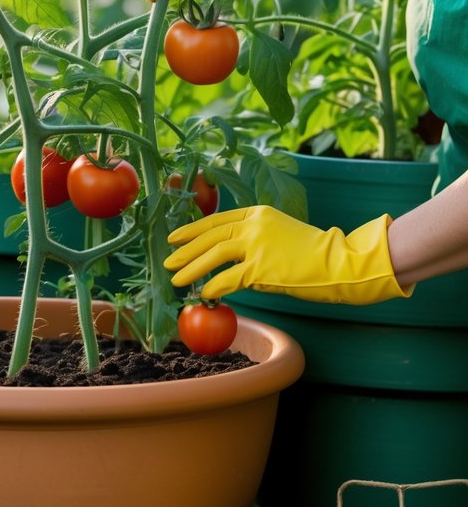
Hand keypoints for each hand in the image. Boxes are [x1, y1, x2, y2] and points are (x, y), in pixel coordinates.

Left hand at [164, 206, 412, 304]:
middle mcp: (254, 224)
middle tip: (168, 261)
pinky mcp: (261, 267)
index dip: (193, 229)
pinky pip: (229, 278)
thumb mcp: (280, 234)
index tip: (175, 238)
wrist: (338, 263)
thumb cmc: (313, 254)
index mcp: (258, 213)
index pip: (217, 219)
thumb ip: (254, 240)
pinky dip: (213, 286)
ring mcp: (257, 244)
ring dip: (192, 268)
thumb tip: (228, 259)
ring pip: (214, 253)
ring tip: (176, 279)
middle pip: (211, 234)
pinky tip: (203, 293)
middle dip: (186, 249)